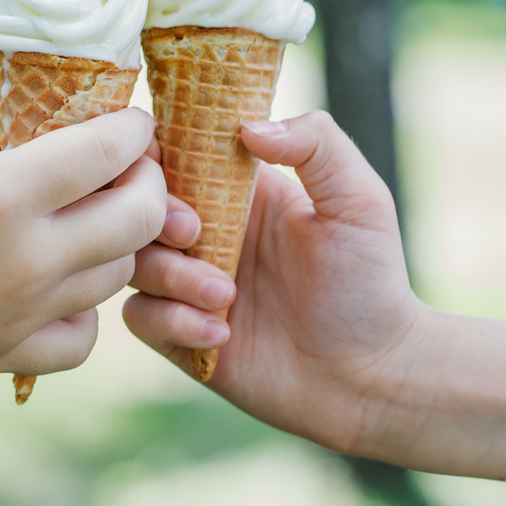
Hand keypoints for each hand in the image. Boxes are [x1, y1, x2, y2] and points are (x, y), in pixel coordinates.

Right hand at [0, 107, 167, 434]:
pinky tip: (61, 288)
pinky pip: (84, 337)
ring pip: (118, 273)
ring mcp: (27, 314)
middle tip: (128, 164)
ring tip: (95, 214)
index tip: (131, 117)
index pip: (104, 151)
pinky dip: (87, 310)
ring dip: (120, 238)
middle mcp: (30, 257)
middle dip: (148, 180)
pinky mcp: (11, 356)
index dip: (131, 127)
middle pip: (139, 216)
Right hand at [124, 111, 425, 454]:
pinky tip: (223, 333)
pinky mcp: (181, 334)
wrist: (371, 377)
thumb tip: (247, 127)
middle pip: (140, 206)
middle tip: (196, 234)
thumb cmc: (371, 283)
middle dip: (156, 216)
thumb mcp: (359, 200)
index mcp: (240, 190)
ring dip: (171, 276)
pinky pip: (140, 316)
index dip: (155, 153)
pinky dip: (172, 321)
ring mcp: (191, 284)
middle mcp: (208, 231)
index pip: (175, 152)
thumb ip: (316, 145)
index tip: (159, 161)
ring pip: (133, 261)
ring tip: (225, 296)